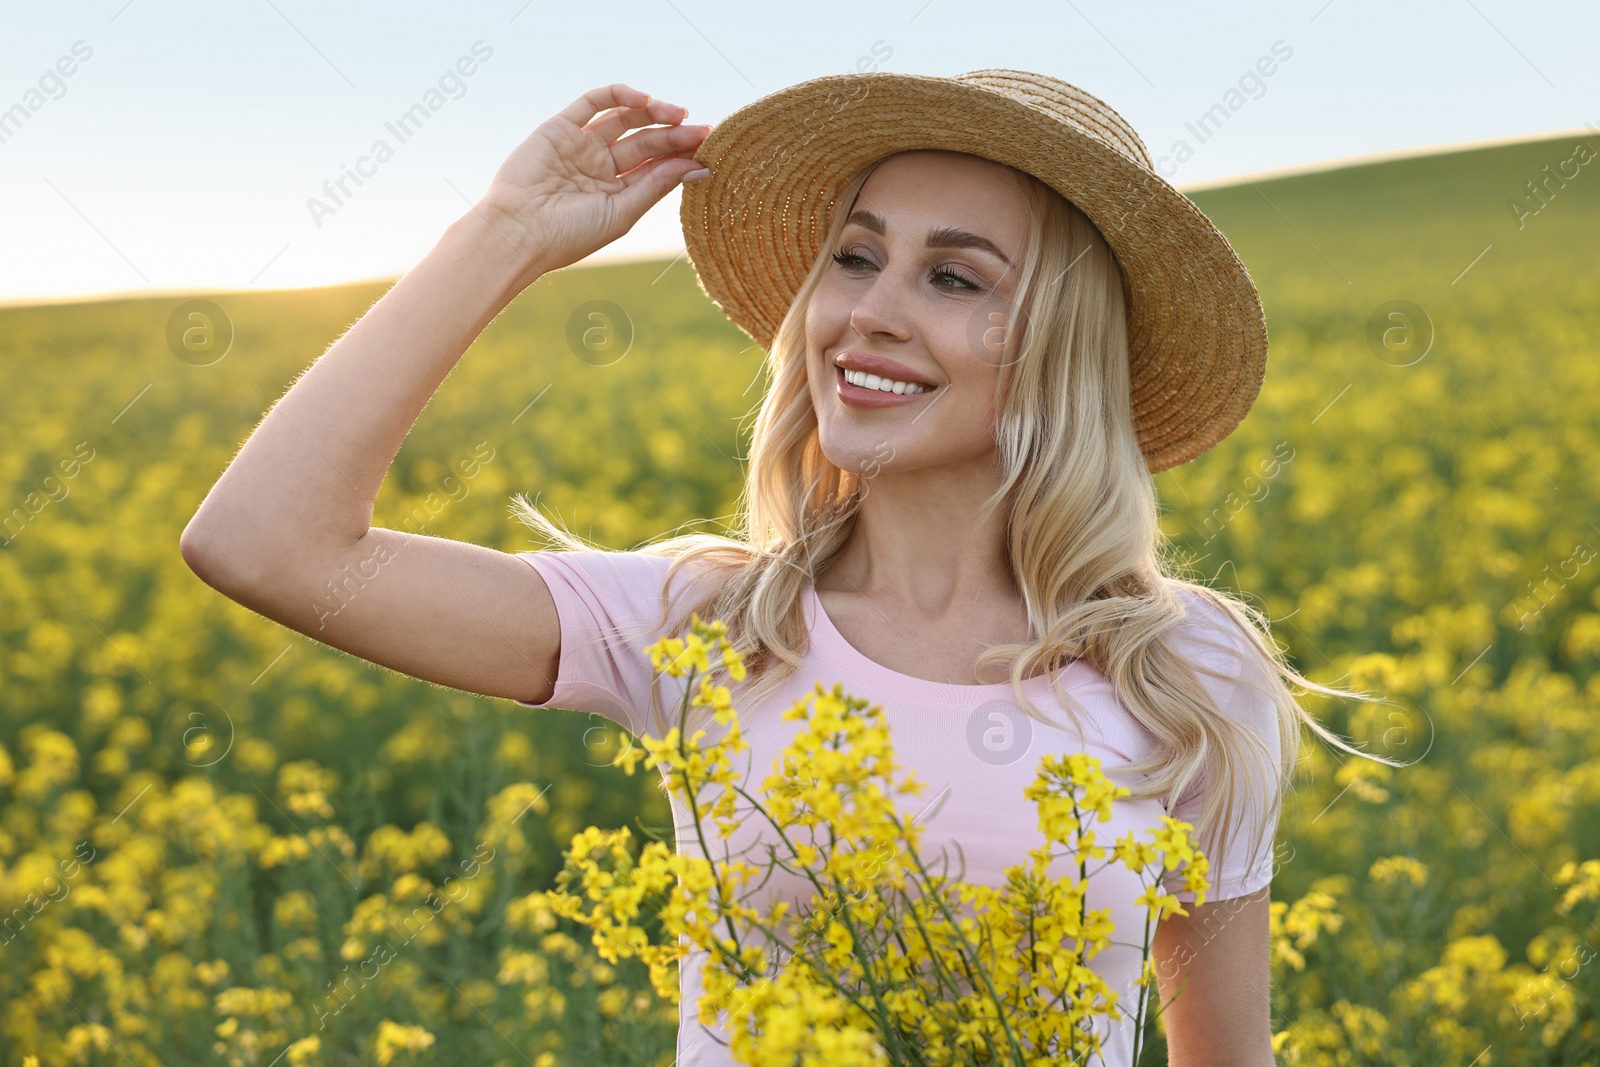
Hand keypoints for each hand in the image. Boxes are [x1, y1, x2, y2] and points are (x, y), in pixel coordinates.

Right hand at [473, 83, 711, 282]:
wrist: (518, 231)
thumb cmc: (569, 235)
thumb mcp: (621, 213)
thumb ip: (656, 186)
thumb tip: (698, 166)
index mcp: (617, 192)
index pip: (656, 166)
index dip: (681, 156)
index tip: (707, 150)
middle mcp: (601, 166)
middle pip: (646, 141)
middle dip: (674, 135)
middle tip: (701, 130)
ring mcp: (581, 145)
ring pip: (624, 118)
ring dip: (653, 112)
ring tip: (677, 114)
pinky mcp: (560, 127)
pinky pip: (593, 102)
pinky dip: (619, 95)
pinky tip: (643, 99)